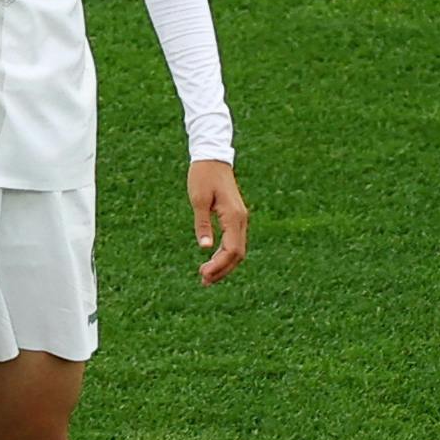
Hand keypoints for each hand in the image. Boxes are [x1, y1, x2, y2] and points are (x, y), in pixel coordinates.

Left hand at [190, 159, 247, 283]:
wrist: (212, 158)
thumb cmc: (203, 176)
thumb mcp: (198, 200)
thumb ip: (202, 224)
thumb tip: (204, 247)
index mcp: (234, 216)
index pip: (232, 250)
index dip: (219, 265)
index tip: (203, 274)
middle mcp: (241, 220)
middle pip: (237, 254)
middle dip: (222, 269)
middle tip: (204, 281)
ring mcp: (240, 219)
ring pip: (237, 249)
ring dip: (224, 264)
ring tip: (206, 276)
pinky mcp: (235, 217)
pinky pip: (234, 241)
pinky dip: (225, 254)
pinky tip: (213, 261)